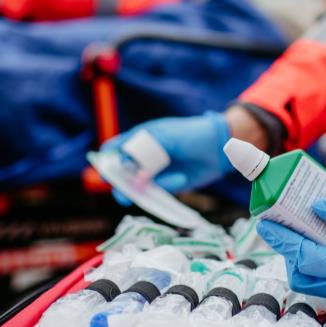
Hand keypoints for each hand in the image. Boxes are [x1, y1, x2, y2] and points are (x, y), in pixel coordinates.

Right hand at [101, 111, 231, 198]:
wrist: (219, 147)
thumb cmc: (190, 134)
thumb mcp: (166, 137)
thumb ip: (146, 154)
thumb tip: (135, 180)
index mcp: (138, 139)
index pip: (112, 150)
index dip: (106, 161)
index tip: (108, 171)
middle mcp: (142, 157)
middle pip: (120, 174)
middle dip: (121, 183)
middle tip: (128, 189)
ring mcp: (153, 172)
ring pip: (136, 187)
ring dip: (141, 190)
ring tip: (154, 187)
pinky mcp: (167, 185)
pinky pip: (156, 192)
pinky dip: (165, 187)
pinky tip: (181, 178)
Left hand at [256, 199, 325, 308]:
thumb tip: (313, 208)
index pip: (310, 261)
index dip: (286, 241)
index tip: (266, 222)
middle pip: (304, 276)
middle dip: (287, 250)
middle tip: (279, 222)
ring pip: (311, 281)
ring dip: (298, 255)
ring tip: (293, 226)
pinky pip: (325, 278)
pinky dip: (313, 259)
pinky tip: (312, 236)